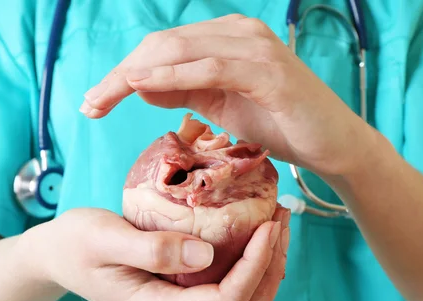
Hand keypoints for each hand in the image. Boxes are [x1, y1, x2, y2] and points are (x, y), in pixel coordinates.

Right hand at [26, 206, 289, 300]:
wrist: (57, 256)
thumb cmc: (75, 243)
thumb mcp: (104, 237)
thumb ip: (152, 249)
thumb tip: (205, 254)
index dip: (256, 267)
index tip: (268, 225)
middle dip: (271, 270)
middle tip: (281, 223)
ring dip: (266, 271)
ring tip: (276, 227)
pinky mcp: (181, 300)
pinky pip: (228, 296)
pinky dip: (250, 271)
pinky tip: (254, 239)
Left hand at [79, 14, 373, 176]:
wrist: (333, 145)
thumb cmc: (280, 125)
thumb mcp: (222, 106)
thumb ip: (185, 90)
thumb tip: (141, 83)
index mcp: (225, 39)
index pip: (163, 48)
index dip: (123, 72)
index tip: (94, 101)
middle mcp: (239, 33)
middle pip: (163, 45)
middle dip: (120, 74)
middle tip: (90, 104)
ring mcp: (256, 48)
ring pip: (181, 51)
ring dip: (136, 74)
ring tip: (103, 99)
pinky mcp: (270, 71)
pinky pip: (212, 67)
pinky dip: (173, 76)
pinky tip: (142, 87)